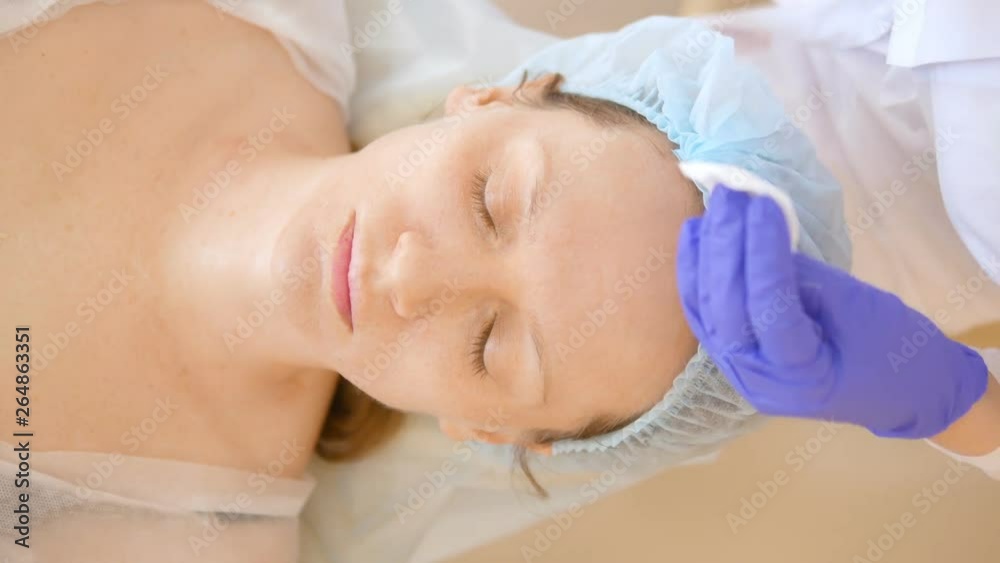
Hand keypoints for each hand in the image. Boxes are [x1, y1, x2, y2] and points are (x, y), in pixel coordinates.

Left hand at [676, 185, 988, 438]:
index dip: (762, 253)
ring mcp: (739, 372)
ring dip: (707, 250)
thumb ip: (801, 276)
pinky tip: (695, 232)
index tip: (763, 203)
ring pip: (706, 308)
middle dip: (724, 245)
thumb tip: (757, 232)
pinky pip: (703, 312)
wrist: (901, 390)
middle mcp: (759, 381)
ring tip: (717, 203)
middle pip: (725, 308)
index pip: (769, 309)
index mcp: (803, 378)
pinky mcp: (731, 356)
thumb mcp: (856, 306)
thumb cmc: (892, 347)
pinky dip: (695, 271)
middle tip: (731, 193)